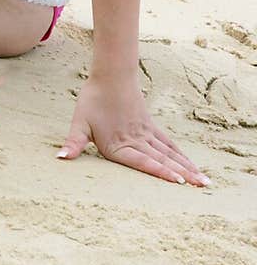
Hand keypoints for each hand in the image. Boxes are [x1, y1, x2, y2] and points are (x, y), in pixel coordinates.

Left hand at [58, 75, 209, 185]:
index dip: (160, 172)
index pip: (142, 161)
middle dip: (182, 175)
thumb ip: (73, 143)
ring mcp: (145, 134)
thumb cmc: (93, 100)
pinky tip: (191, 165)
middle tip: (201, 187)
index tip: (178, 181)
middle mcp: (135, 141)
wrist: (110, 76)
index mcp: (118, 145)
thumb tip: (60, 158)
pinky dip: (181, 155)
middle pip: (162, 160)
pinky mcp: (150, 126)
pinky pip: (168, 143)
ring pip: (169, 153)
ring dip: (187, 167)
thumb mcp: (79, 123)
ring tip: (204, 180)